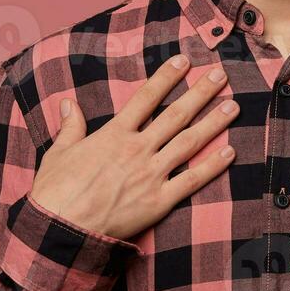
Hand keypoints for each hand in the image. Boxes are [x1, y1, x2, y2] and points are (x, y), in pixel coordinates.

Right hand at [28, 54, 238, 240]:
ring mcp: (151, 174)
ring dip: (214, 122)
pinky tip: (230, 152)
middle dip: (200, 93)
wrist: (62, 228)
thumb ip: (70, 126)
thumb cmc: (56, 192)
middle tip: (220, 76)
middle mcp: (138, 149)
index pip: (146, 97)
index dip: (167, 77)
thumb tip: (68, 103)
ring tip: (233, 106)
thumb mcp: (59, 152)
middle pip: (176, 115)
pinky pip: (193, 180)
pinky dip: (213, 166)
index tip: (184, 62)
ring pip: (190, 142)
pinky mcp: (160, 201)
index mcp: (114, 134)